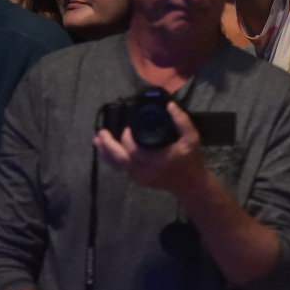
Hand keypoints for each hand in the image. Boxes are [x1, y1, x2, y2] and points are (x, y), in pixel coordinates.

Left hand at [93, 101, 207, 194]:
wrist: (189, 184)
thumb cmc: (190, 159)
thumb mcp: (191, 138)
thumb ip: (182, 121)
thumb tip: (169, 106)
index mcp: (157, 160)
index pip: (135, 150)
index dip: (127, 138)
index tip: (127, 127)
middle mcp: (146, 171)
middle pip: (121, 159)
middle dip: (109, 146)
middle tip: (101, 133)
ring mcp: (140, 178)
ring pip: (118, 166)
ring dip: (106, 153)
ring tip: (97, 140)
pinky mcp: (137, 180)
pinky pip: (121, 169)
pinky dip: (112, 159)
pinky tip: (105, 150)